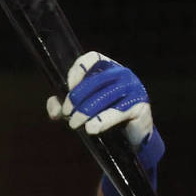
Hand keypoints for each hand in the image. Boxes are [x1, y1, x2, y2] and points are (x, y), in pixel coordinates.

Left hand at [47, 51, 164, 195]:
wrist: (130, 136)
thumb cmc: (103, 116)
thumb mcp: (80, 109)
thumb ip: (64, 105)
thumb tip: (55, 109)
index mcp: (106, 68)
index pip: (92, 58)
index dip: (77, 71)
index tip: (67, 89)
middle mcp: (121, 73)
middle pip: (97, 79)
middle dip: (77, 96)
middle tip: (67, 113)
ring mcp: (133, 87)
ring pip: (107, 95)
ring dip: (87, 110)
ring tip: (74, 124)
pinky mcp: (140, 104)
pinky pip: (119, 110)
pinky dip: (103, 120)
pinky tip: (91, 128)